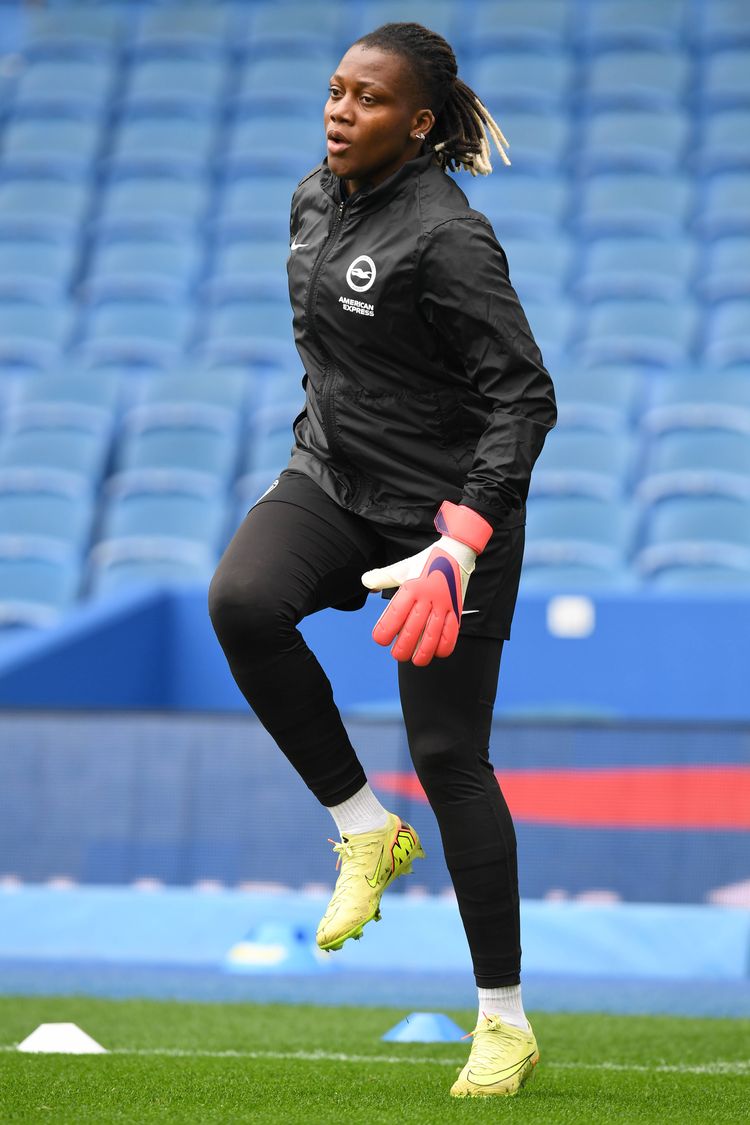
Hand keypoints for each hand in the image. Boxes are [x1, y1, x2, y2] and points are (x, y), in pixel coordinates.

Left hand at [361, 501, 491, 665]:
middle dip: (403, 648)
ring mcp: (444, 604)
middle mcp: (428, 597)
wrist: (456, 552)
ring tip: (415, 660)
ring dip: (423, 652)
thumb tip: (365, 582)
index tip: (380, 640)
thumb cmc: (425, 563)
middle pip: (412, 630)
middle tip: (397, 654)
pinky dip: (444, 646)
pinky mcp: (456, 609)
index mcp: (412, 587)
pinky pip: (452, 632)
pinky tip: (436, 653)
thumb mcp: (402, 568)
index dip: (385, 631)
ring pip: (432, 635)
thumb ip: (383, 576)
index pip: (395, 615)